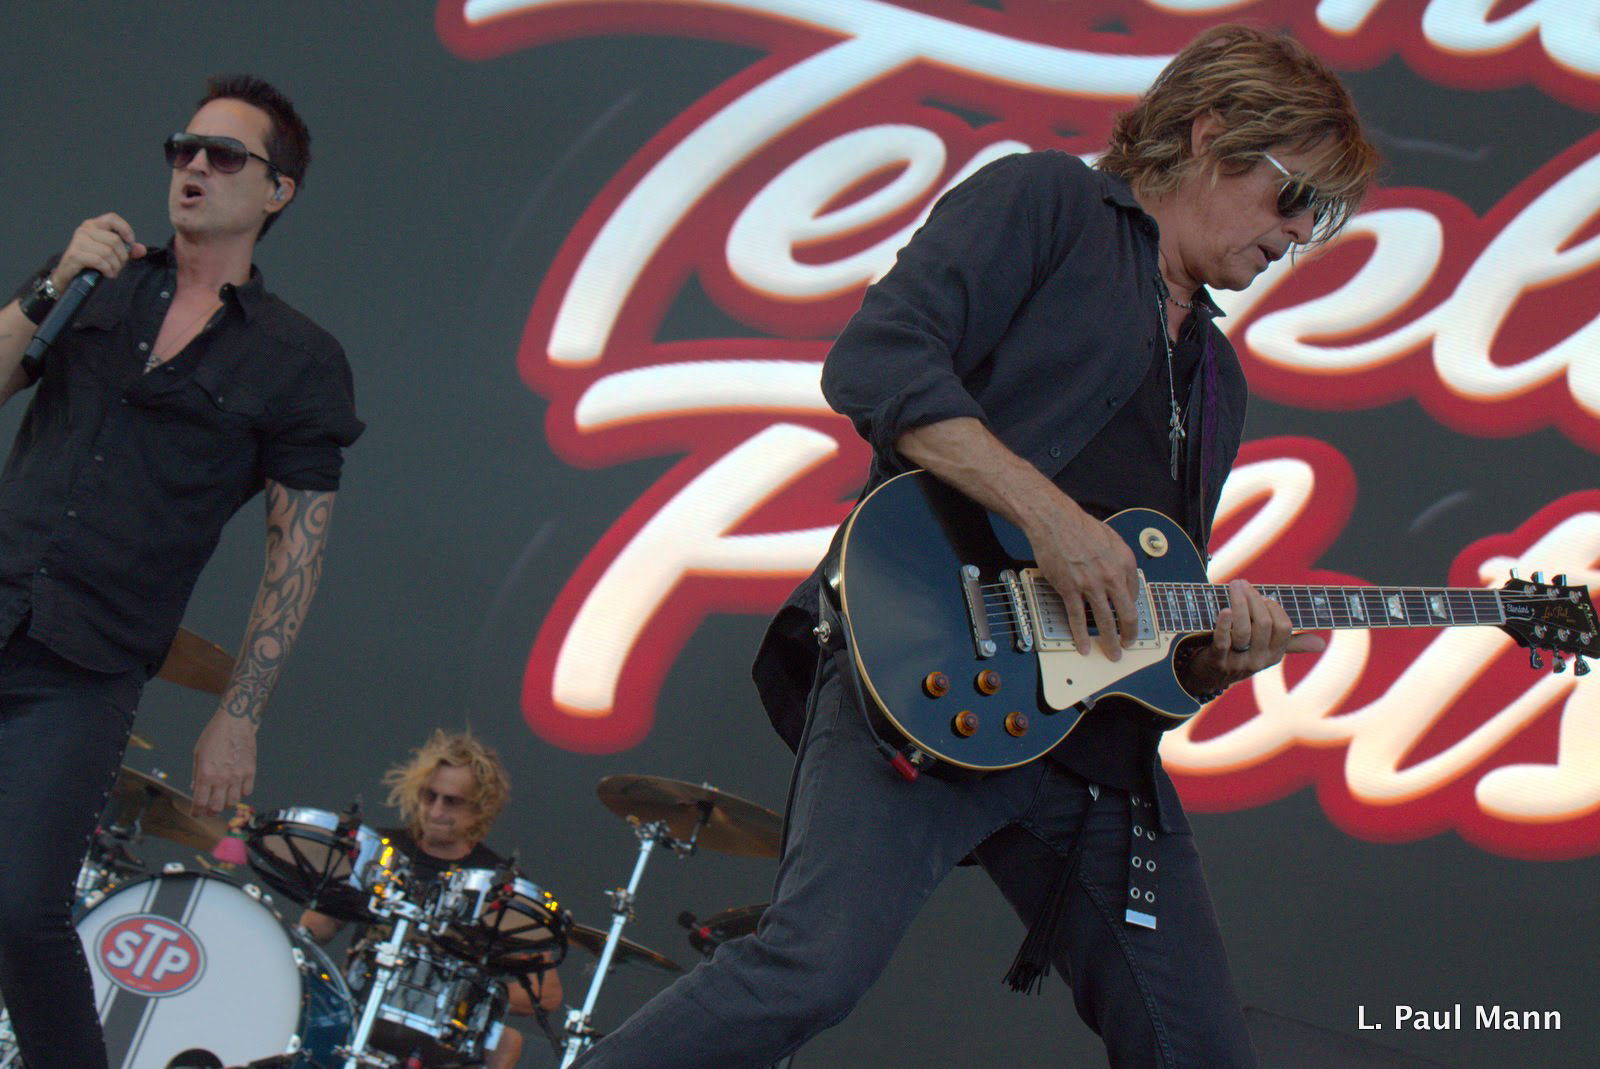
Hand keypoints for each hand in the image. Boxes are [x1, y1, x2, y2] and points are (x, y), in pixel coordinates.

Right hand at [50, 213, 145, 289]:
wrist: (69, 276)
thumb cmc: (91, 264)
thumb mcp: (112, 255)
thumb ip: (127, 250)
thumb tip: (141, 249)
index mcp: (94, 225)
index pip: (112, 218)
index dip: (125, 229)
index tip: (130, 243)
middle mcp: (85, 230)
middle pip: (115, 240)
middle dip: (122, 257)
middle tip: (119, 266)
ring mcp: (78, 241)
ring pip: (108, 252)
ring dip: (115, 266)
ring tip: (113, 271)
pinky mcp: (74, 254)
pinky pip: (99, 261)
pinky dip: (107, 269)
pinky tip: (107, 274)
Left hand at [191, 710, 256, 815]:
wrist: (235, 722)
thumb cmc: (214, 735)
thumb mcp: (198, 754)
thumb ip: (196, 774)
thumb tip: (195, 788)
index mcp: (206, 774)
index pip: (200, 802)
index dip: (196, 811)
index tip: (195, 813)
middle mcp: (222, 778)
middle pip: (216, 807)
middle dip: (210, 812)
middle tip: (208, 810)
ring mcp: (238, 776)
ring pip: (233, 802)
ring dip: (226, 804)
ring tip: (222, 800)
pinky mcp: (250, 771)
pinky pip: (247, 791)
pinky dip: (241, 793)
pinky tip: (236, 788)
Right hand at [1027, 495, 1139, 660]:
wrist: (1054, 521)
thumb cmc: (1079, 526)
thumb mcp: (1110, 538)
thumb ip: (1118, 559)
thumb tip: (1120, 577)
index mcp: (1125, 562)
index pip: (1134, 594)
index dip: (1131, 610)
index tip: (1128, 619)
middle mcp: (1112, 576)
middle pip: (1126, 614)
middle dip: (1129, 634)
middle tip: (1128, 644)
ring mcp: (1091, 585)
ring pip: (1105, 621)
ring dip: (1110, 641)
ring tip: (1112, 653)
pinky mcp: (1071, 589)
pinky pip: (1078, 618)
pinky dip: (1081, 635)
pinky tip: (1083, 645)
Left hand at [1181, 579, 1325, 694]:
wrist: (1207, 679)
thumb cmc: (1239, 656)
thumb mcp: (1266, 652)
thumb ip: (1291, 645)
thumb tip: (1321, 644)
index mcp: (1274, 654)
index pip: (1284, 627)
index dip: (1274, 607)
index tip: (1261, 596)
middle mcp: (1259, 660)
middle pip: (1264, 624)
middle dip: (1254, 599)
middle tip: (1241, 583)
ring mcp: (1238, 662)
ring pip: (1244, 629)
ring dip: (1239, 603)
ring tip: (1233, 586)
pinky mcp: (1217, 661)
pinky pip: (1222, 641)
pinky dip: (1223, 624)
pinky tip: (1224, 610)